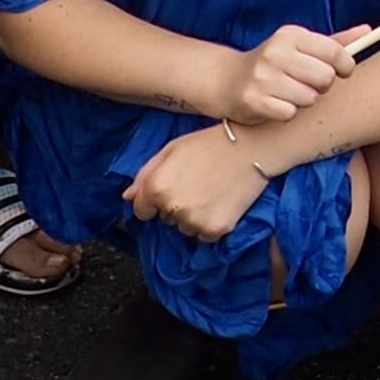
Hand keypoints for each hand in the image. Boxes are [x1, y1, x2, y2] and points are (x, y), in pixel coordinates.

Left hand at [121, 122, 273, 242]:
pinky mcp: (215, 230)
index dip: (154, 200)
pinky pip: (205, 235)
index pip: (141, 210)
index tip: (172, 188)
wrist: (251, 148)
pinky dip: (211, 223)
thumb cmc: (210, 144)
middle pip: (165, 219)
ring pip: (185, 228)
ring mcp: (194, 221)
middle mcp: (172, 207)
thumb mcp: (172, 149)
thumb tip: (127, 197)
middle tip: (197, 183)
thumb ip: (145, 174)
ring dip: (193, 216)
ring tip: (211, 191)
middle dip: (176, 205)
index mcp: (157, 187)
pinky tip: (221, 202)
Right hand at [216, 21, 361, 126]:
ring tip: (290, 93)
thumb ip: (335, 42)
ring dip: (304, 100)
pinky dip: (287, 112)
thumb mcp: (301, 46)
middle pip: (325, 78)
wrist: (228, 80)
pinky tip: (276, 103)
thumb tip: (368, 30)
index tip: (344, 71)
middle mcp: (276, 52)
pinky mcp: (254, 100)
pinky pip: (290, 113)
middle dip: (323, 85)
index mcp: (291, 35)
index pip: (334, 51)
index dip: (346, 66)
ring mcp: (263, 77)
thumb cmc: (274, 63)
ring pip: (309, 98)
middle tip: (310, 84)